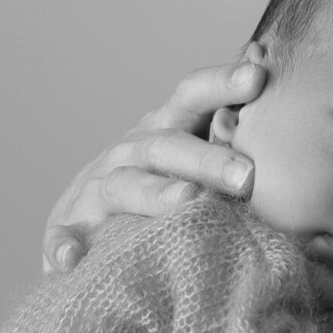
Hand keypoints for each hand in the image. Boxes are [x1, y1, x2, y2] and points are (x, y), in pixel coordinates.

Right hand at [43, 45, 266, 272]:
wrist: (85, 221)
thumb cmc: (159, 182)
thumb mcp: (192, 151)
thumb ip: (229, 128)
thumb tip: (271, 72)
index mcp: (164, 130)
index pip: (193, 97)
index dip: (222, 84)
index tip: (258, 76)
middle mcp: (130, 152)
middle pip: (167, 147)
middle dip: (207, 159)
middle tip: (248, 176)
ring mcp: (95, 191)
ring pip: (126, 188)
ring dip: (155, 194)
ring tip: (186, 201)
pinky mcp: (67, 232)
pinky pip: (61, 238)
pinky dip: (63, 246)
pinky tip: (70, 259)